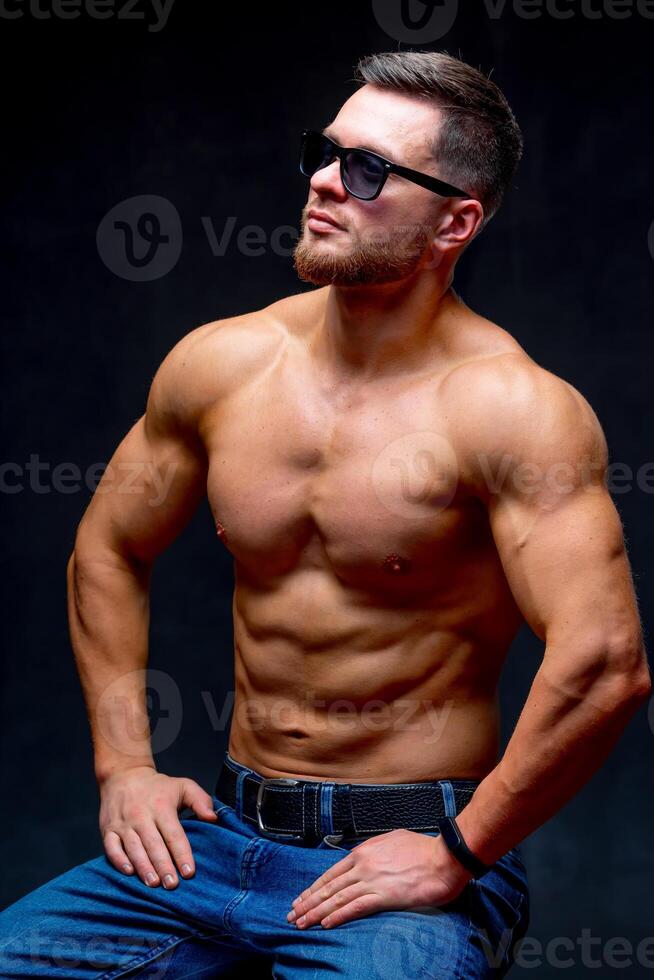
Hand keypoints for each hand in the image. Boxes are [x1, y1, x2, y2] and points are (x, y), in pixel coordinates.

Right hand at [99, 766, 217, 888]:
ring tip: (154, 883)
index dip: (182, 854)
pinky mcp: (108, 830)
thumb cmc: (158, 786)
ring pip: (133, 848)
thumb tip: (213, 818)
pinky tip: (129, 872)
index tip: (189, 872)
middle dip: (164, 866)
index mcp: (161, 806)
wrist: (123, 775)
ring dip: (143, 867)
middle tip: (172, 885)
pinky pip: (111, 847)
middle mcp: (141, 816)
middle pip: (154, 845)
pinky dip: (119, 860)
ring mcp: (123, 824)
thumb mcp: (182, 786)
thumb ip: (200, 800)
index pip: (174, 834)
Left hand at [287, 828, 472, 929]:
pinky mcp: (383, 895)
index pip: (332, 873)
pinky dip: (338, 916)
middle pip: (329, 886)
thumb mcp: (392, 841)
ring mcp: (372, 880)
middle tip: (292, 914)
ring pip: (336, 898)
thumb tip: (365, 858)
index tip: (302, 898)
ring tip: (301, 922)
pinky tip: (325, 923)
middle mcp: (363, 864)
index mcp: (364, 852)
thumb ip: (374, 851)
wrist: (444, 857)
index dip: (314, 888)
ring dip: (316, 912)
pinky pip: (354, 907)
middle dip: (308, 902)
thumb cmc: (423, 850)